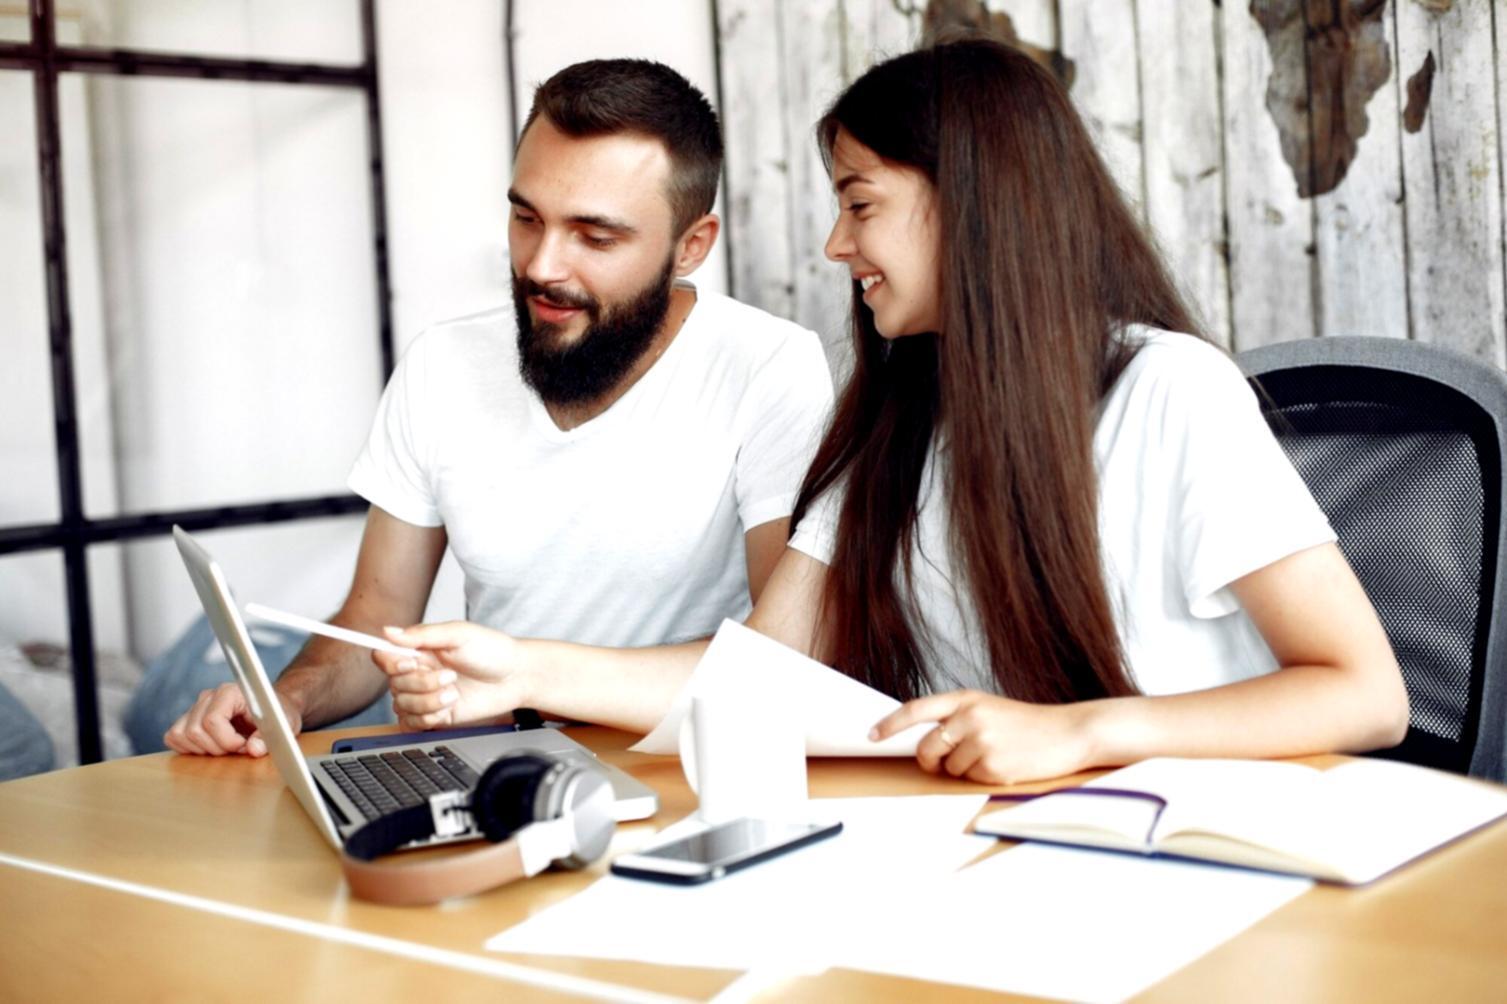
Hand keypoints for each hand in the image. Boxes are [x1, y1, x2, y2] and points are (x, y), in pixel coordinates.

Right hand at [163, 681, 302, 756]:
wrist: (273, 709)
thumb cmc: (278, 715)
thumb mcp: (283, 725)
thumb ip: (268, 737)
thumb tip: (253, 749)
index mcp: (230, 692)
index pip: (212, 720)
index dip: (226, 740)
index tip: (244, 746)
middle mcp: (209, 696)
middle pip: (195, 730)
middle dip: (218, 748)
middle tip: (239, 748)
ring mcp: (196, 707)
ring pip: (181, 735)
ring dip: (203, 749)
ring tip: (226, 747)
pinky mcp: (188, 719)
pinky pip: (173, 737)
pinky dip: (189, 748)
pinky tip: (211, 747)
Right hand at [374, 622, 530, 729]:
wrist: (516, 677)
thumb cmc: (492, 650)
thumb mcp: (459, 634)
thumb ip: (423, 634)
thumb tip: (388, 631)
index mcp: (420, 650)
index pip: (384, 657)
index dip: (391, 664)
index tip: (411, 664)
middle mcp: (419, 673)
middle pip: (394, 685)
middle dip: (422, 684)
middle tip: (450, 677)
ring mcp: (426, 696)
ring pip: (402, 706)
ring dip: (428, 702)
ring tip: (454, 693)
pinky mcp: (436, 715)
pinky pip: (411, 724)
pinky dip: (427, 718)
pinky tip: (447, 709)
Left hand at [870, 689, 1095, 784]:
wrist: (1069, 733)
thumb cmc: (1027, 724)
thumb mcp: (988, 709)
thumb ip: (957, 719)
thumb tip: (925, 741)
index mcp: (965, 699)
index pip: (916, 710)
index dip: (890, 724)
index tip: (872, 735)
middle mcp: (969, 717)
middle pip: (926, 748)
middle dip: (930, 761)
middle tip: (946, 762)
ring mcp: (981, 741)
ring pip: (949, 768)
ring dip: (964, 769)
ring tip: (994, 755)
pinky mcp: (993, 765)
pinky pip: (971, 779)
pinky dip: (983, 777)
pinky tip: (1005, 764)